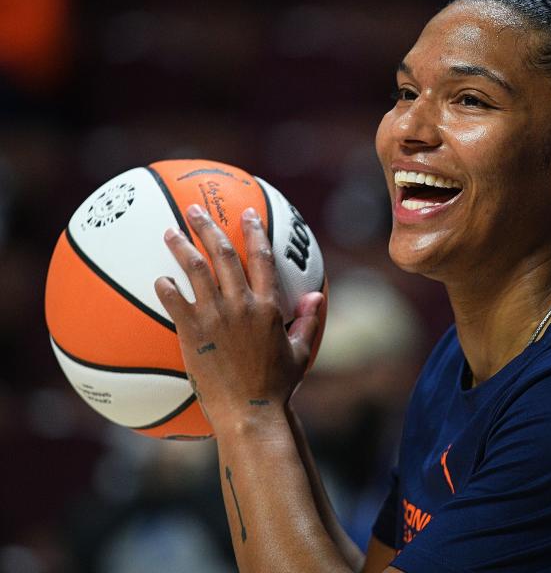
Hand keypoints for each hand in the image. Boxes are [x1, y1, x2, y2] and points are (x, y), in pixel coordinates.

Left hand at [154, 204, 323, 433]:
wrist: (249, 412)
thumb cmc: (276, 386)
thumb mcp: (300, 352)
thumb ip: (308, 321)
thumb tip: (317, 297)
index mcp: (268, 306)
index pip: (262, 258)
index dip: (254, 232)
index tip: (247, 214)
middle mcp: (241, 305)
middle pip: (224, 254)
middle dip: (208, 227)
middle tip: (194, 210)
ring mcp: (215, 317)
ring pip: (195, 270)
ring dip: (181, 247)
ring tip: (169, 231)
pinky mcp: (192, 333)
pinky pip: (174, 301)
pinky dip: (166, 287)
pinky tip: (159, 279)